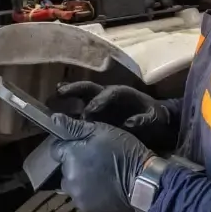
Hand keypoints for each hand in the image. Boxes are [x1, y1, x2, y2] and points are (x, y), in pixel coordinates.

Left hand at [48, 114, 152, 211]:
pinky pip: (81, 197)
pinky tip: (103, 188)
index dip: (69, 147)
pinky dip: (89, 193)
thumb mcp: (101, 131)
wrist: (142, 181)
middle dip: (75, 163)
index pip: (56, 149)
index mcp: (70, 155)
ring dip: (81, 179)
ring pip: (72, 183)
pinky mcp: (85, 207)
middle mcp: (67, 176)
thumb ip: (74, 127)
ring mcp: (76, 194)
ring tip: (101, 175)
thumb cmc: (123, 151)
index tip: (83, 147)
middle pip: (64, 168)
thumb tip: (53, 119)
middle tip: (96, 160)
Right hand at [57, 82, 175, 150]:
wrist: (158, 122)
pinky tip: (58, 116)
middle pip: (90, 88)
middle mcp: (109, 95)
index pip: (109, 94)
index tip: (88, 113)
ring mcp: (102, 103)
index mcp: (124, 94)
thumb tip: (129, 123)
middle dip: (75, 89)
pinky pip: (81, 109)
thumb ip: (144, 120)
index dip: (99, 102)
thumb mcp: (155, 119)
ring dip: (68, 95)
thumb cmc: (156, 118)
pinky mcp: (98, 113)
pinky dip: (70, 110)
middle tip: (59, 92)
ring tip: (52, 98)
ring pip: (82, 96)